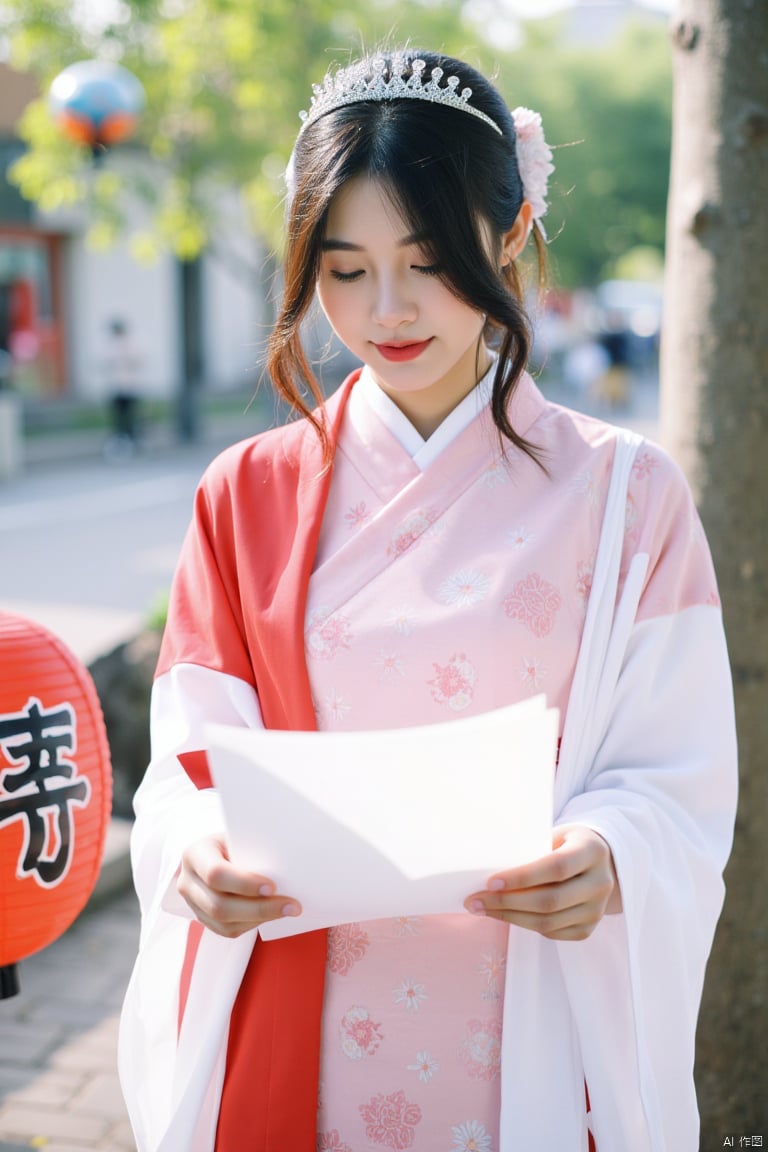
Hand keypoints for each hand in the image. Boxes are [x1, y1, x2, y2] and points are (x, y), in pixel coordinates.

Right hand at [177, 836, 301, 937]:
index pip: (215, 873)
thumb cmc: (232, 839)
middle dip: (258, 908)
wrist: (216, 850)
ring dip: (260, 919)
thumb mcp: (237, 836)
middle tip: (290, 905)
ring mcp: (193, 903)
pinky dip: (252, 924)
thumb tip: (286, 867)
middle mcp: (187, 881)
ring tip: (288, 910)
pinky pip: (227, 930)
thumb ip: (253, 849)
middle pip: (219, 905)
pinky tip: (272, 915)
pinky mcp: (203, 918)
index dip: (243, 883)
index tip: (272, 886)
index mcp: (195, 854)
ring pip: (224, 923)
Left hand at [464, 824, 621, 940]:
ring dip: (510, 917)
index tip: (490, 881)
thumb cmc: (567, 843)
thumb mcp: (555, 835)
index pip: (556, 867)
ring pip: (548, 922)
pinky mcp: (588, 928)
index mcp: (592, 851)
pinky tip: (504, 915)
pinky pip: (552, 933)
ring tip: (482, 910)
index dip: (522, 877)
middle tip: (475, 900)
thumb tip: (488, 868)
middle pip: (550, 900)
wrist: (600, 862)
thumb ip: (532, 849)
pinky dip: (524, 925)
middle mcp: (600, 883)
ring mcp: (597, 910)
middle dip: (507, 902)